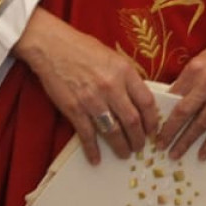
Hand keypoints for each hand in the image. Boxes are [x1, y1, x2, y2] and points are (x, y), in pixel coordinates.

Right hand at [12, 8, 158, 163]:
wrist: (52, 47)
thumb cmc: (83, 49)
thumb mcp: (113, 57)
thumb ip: (127, 77)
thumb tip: (138, 99)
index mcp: (124, 72)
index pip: (147, 102)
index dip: (152, 120)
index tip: (153, 130)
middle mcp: (111, 87)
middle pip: (132, 121)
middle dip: (138, 139)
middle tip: (140, 147)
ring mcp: (92, 100)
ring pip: (113, 131)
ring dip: (121, 146)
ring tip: (124, 153)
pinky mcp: (74, 109)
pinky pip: (87, 135)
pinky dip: (92, 150)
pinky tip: (96, 159)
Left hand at [160, 45, 205, 160]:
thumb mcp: (198, 62)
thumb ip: (185, 81)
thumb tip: (169, 102)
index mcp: (195, 71)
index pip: (174, 96)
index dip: (163, 113)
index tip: (155, 127)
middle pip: (185, 112)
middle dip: (170, 132)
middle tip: (160, 146)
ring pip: (201, 124)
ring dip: (187, 142)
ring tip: (175, 154)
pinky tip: (202, 155)